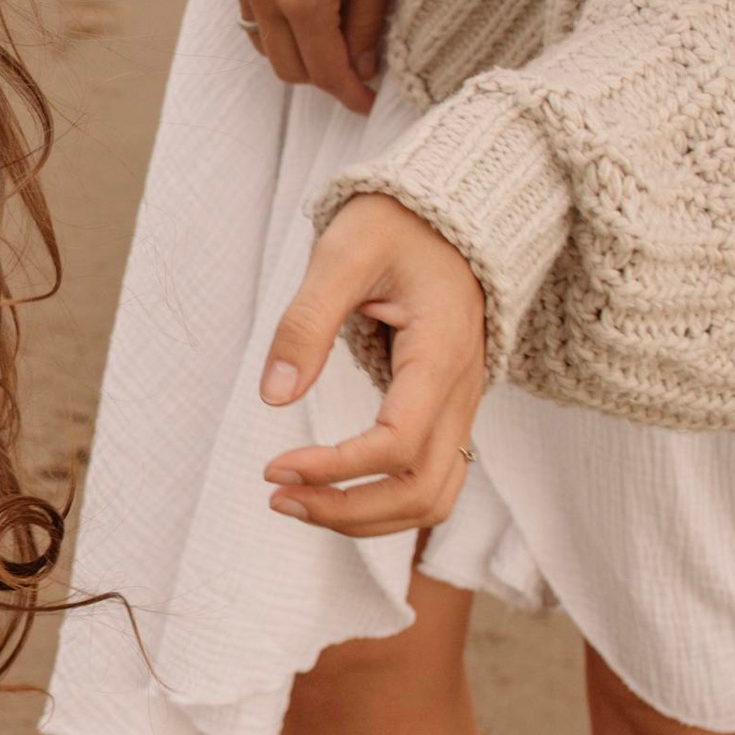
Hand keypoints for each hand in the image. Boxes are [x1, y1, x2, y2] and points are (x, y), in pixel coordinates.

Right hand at [229, 0, 393, 114]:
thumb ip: (367, 19)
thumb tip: (362, 69)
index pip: (325, 70)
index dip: (349, 94)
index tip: (368, 103)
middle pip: (290, 68)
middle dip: (324, 78)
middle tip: (356, 69)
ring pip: (266, 49)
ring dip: (299, 56)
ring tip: (333, 39)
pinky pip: (251, 20)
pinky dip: (278, 32)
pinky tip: (305, 17)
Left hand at [258, 190, 486, 535]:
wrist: (448, 216)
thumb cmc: (397, 226)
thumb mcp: (343, 253)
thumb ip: (306, 323)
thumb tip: (272, 397)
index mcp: (441, 354)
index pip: (397, 443)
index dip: (335, 468)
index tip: (273, 466)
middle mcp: (462, 391)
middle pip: (422, 492)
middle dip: (348, 511)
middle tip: (277, 497)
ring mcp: (461, 406)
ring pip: (432, 499)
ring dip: (366, 518)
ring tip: (297, 504)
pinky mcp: (446, 412)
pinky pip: (429, 480)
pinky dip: (383, 503)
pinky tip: (330, 490)